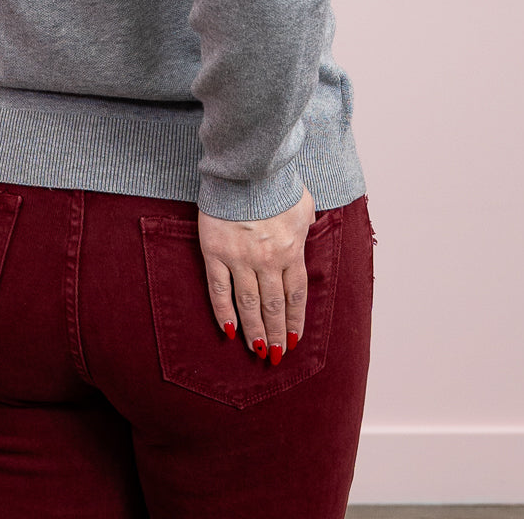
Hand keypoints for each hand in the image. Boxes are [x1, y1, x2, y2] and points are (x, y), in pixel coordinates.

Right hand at [197, 185, 315, 359]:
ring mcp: (240, 259)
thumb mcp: (304, 204)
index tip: (293, 339)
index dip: (294, 320)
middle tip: (275, 355)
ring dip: (254, 330)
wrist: (245, 167)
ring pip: (249, 304)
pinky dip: (223, 311)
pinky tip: (228, 330)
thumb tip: (307, 229)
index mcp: (292, 251)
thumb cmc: (276, 182)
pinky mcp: (215, 252)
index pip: (295, 296)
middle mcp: (268, 261)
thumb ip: (306, 224)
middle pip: (273, 306)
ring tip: (257, 350)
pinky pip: (219, 289)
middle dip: (276, 333)